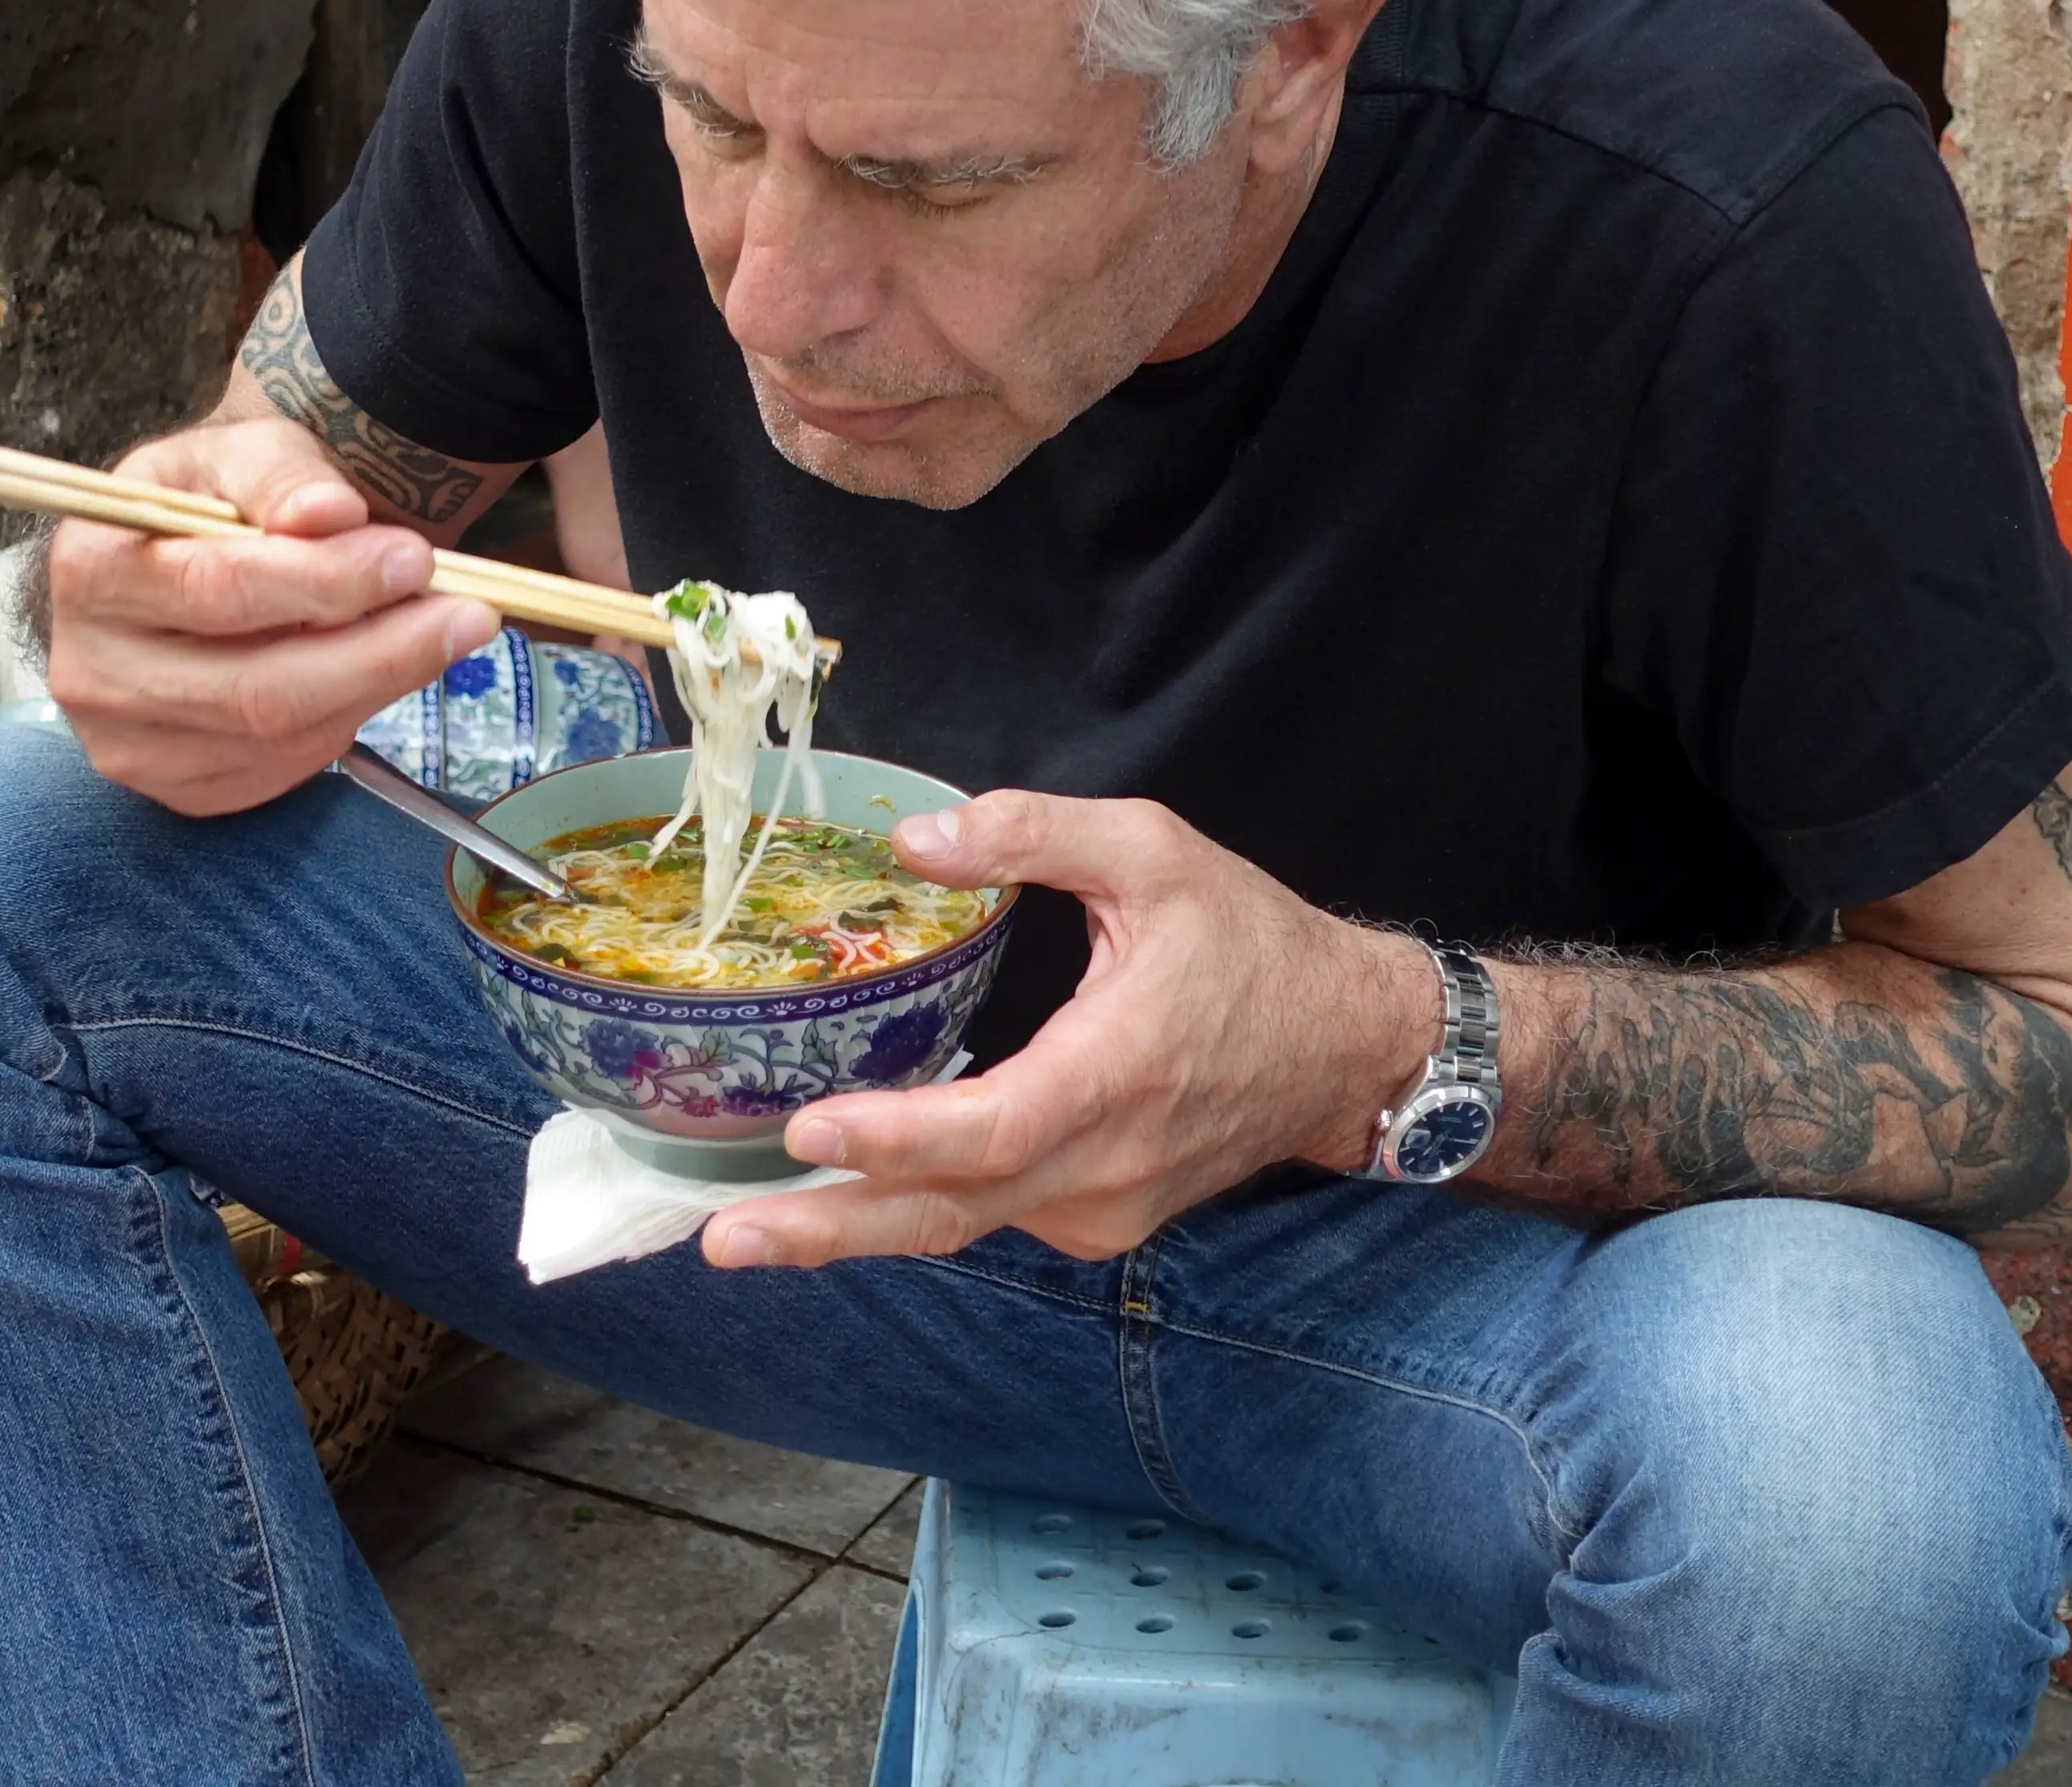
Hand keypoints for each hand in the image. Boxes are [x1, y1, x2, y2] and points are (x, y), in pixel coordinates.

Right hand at [38, 416, 497, 813]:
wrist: (183, 560)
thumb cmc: (213, 499)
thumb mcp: (238, 453)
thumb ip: (282, 475)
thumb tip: (330, 514)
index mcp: (89, 567)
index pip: (216, 588)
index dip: (325, 580)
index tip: (416, 558)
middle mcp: (90, 669)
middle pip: (255, 686)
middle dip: (379, 650)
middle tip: (467, 612)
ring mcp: (128, 744)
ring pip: (280, 735)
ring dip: (378, 684)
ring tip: (438, 631)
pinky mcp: (177, 788)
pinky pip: (283, 769)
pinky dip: (347, 719)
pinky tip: (374, 670)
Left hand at [700, 793, 1441, 1268]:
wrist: (1347, 1047)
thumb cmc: (1251, 942)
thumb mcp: (1152, 850)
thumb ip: (1032, 833)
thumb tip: (914, 838)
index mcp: (1118, 1072)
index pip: (992, 1129)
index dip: (897, 1140)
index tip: (809, 1132)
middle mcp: (1105, 1163)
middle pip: (950, 1209)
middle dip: (830, 1227)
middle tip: (724, 1239)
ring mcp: (1102, 1208)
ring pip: (962, 1223)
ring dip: (856, 1227)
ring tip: (747, 1228)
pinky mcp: (1097, 1221)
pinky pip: (989, 1216)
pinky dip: (913, 1208)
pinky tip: (840, 1191)